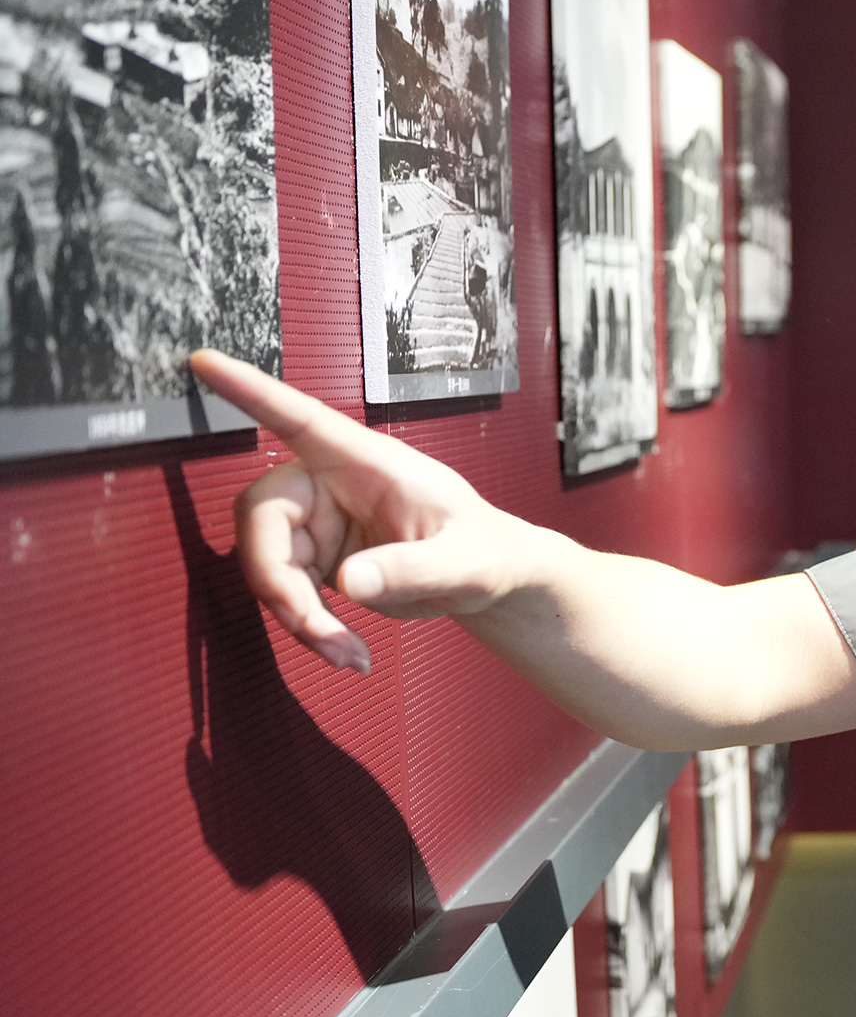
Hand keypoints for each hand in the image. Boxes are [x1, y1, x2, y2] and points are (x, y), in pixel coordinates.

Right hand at [195, 348, 531, 674]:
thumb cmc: (486, 551)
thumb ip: (413, 569)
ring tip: (346, 655)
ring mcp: (318, 523)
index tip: (206, 361)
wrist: (488, 581)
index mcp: (368, 462)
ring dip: (296, 615)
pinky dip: (309, 626)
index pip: (301, 418)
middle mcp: (331, 484)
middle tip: (316, 630)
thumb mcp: (465, 563)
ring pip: (267, 564)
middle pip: (262, 518)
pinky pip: (286, 591)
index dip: (250, 392)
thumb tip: (346, 583)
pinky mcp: (315, 558)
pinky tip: (346, 651)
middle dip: (278, 581)